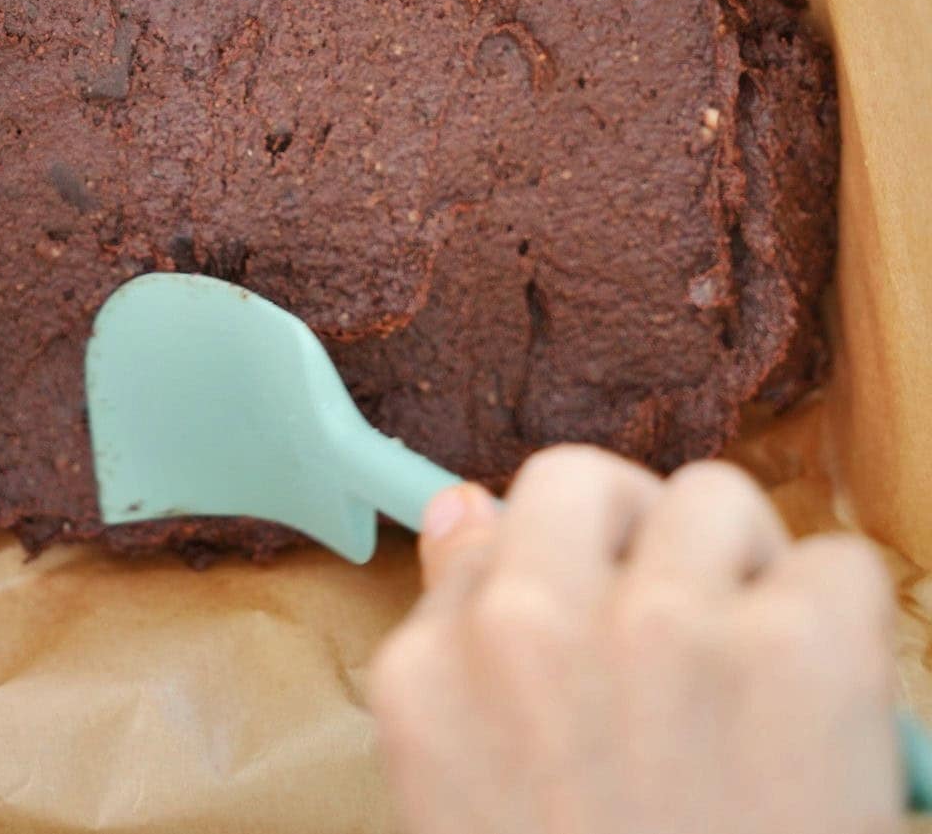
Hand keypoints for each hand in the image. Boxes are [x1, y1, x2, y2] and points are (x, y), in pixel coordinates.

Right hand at [370, 446, 900, 833]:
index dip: (559, 577)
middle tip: (680, 630)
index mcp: (433, 678)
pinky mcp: (796, 652)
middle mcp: (529, 631)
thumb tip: (462, 506)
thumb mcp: (473, 798)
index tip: (597, 630)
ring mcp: (662, 631)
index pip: (490, 525)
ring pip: (715, 499)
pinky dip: (845, 636)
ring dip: (745, 576)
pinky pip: (836, 567)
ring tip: (759, 687)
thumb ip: (455, 645)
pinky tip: (826, 726)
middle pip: (585, 480)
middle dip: (637, 537)